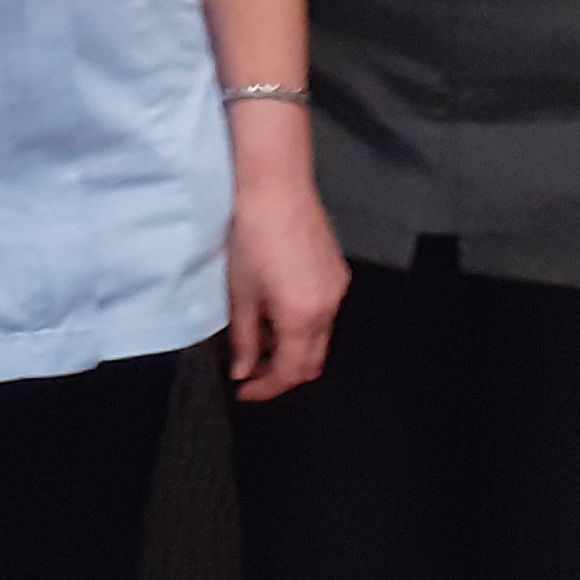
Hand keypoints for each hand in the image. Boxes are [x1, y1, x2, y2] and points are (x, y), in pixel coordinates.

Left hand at [222, 132, 346, 401]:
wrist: (277, 188)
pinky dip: (304, 328)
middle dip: (283, 374)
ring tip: (261, 342)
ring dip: (294, 350)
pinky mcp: (338, 275)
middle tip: (253, 373)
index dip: (267, 388)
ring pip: (321, 340)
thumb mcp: (241, 291)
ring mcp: (338, 290)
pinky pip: (326, 316)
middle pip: (312, 363)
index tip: (245, 391)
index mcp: (301, 316)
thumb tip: (244, 370)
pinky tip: (279, 315)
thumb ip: (244, 338)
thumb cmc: (253, 233)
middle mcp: (328, 308)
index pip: (290, 372)